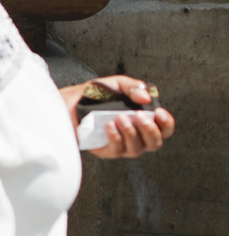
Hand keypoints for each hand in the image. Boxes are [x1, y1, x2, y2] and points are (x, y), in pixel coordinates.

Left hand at [59, 75, 174, 157]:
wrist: (69, 102)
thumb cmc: (96, 94)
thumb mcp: (115, 84)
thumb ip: (132, 87)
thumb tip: (146, 97)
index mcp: (143, 121)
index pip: (164, 129)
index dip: (166, 124)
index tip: (158, 112)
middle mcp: (136, 136)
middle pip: (154, 143)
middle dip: (149, 129)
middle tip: (138, 115)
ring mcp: (121, 145)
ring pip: (137, 149)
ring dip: (131, 133)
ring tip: (119, 118)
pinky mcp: (105, 151)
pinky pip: (116, 150)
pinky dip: (115, 138)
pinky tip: (109, 126)